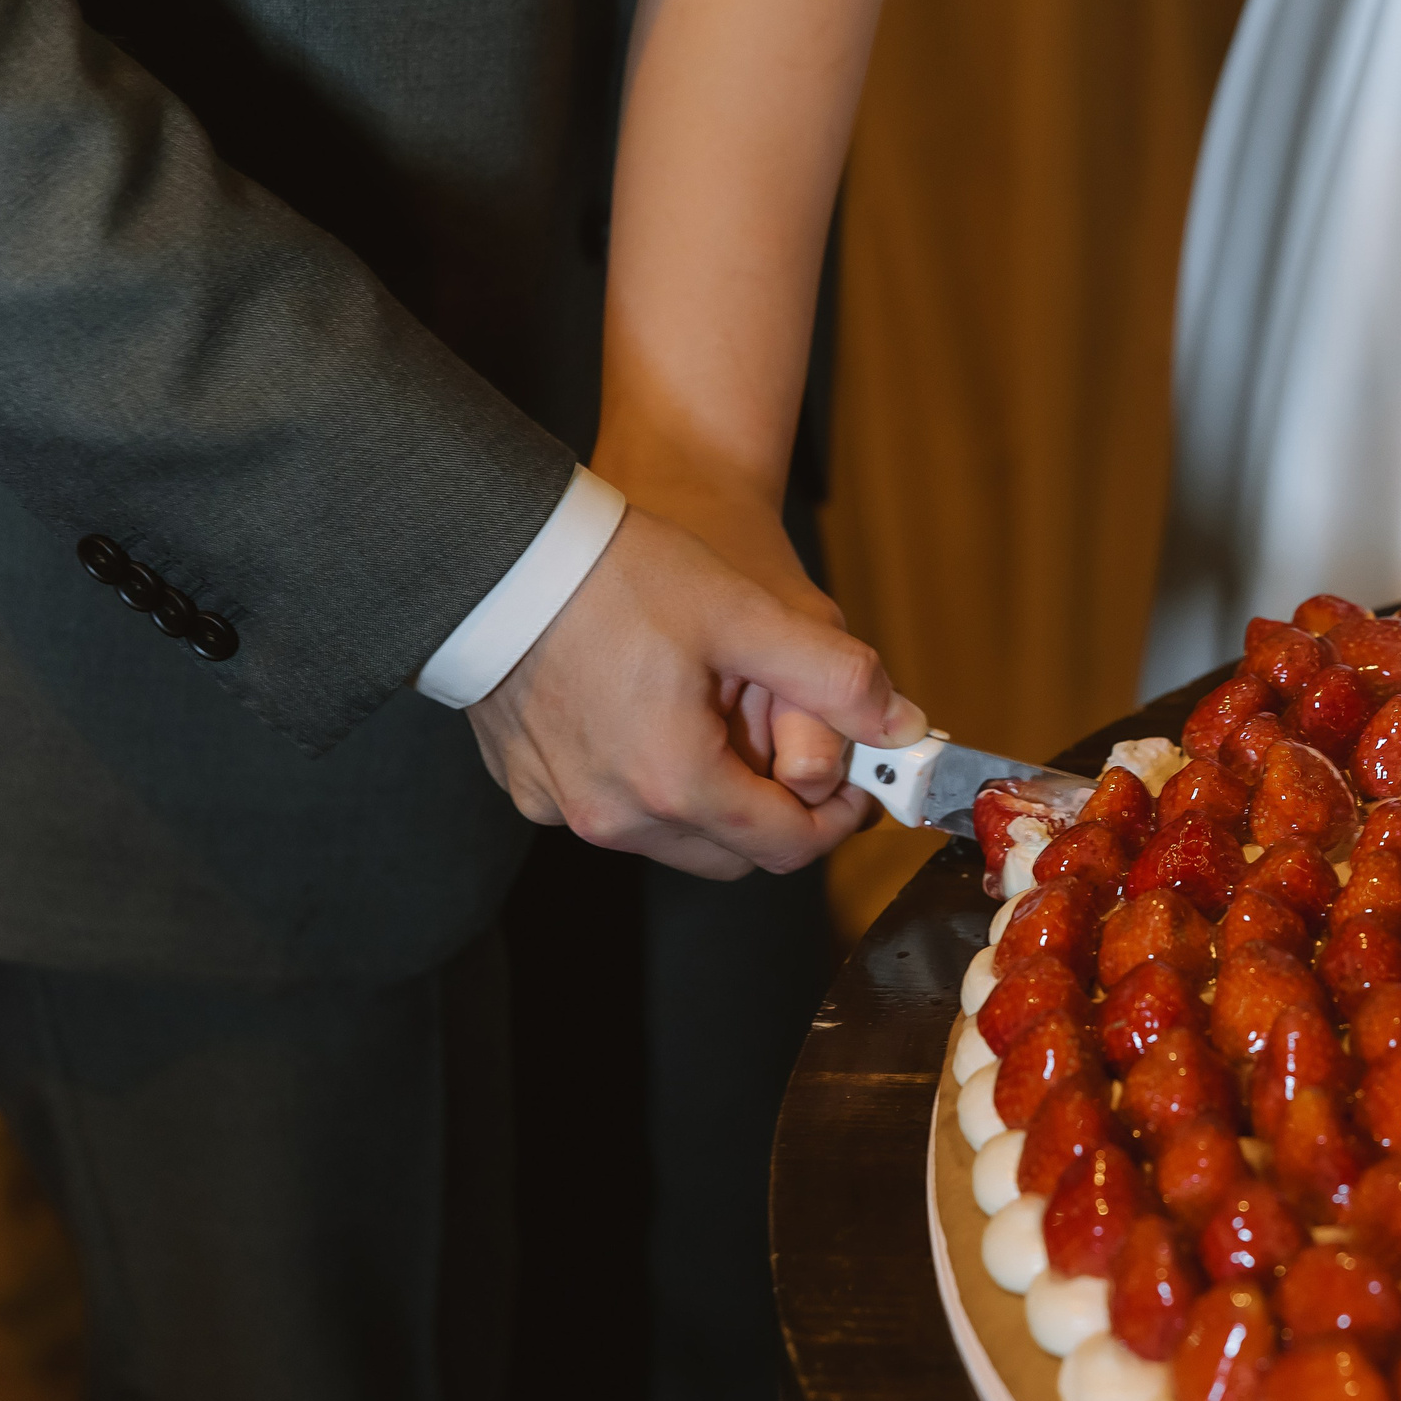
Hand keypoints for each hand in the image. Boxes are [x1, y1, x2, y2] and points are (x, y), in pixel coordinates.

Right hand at [466, 507, 926, 878]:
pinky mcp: (527, 785)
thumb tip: (905, 726)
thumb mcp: (748, 615)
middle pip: (732, 854)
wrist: (496, 546)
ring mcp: (561, 807)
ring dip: (713, 800)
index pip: (788, 847)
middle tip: (792, 748)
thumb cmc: (617, 574)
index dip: (837, 820)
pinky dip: (647, 783)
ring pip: (672, 836)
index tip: (856, 784)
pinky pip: (610, 808)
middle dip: (776, 815)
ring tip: (720, 718)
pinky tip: (653, 715)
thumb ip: (836, 677)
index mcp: (676, 785)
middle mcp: (614, 817)